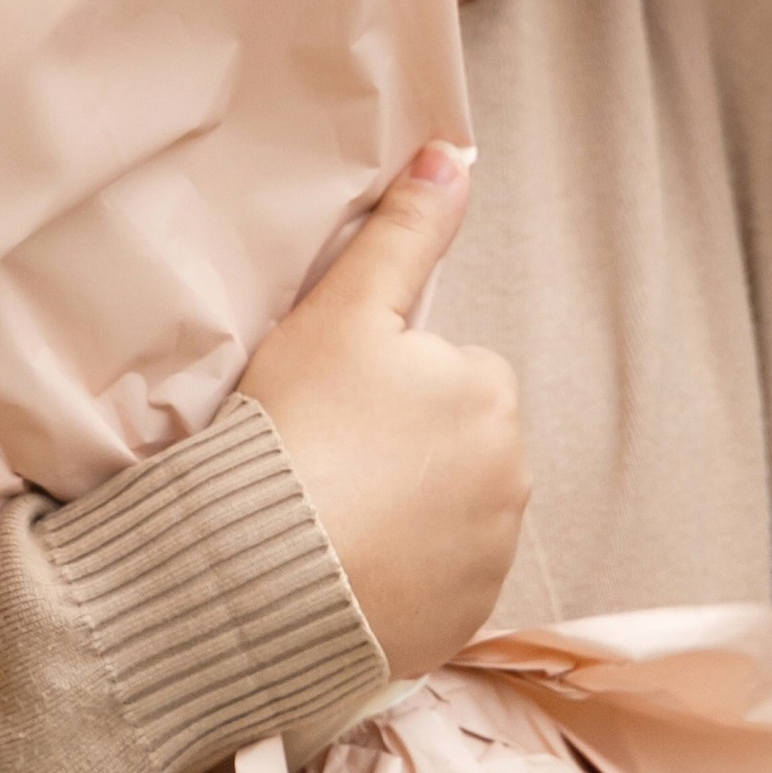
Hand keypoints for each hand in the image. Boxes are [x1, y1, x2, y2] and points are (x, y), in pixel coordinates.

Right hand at [243, 143, 526, 679]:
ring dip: (404, 510)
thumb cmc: (295, 428)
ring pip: (448, 510)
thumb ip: (405, 231)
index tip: (333, 403)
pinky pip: (436, 580)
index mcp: (489, 393)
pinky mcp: (462, 620)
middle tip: (325, 457)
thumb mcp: (341, 311)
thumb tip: (456, 152)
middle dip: (405, 446)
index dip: (387, 381)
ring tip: (328, 515)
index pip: (450, 369)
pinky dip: (401, 574)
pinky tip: (342, 568)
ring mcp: (490, 556)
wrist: (260, 577)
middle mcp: (511, 477)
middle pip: (455, 440)